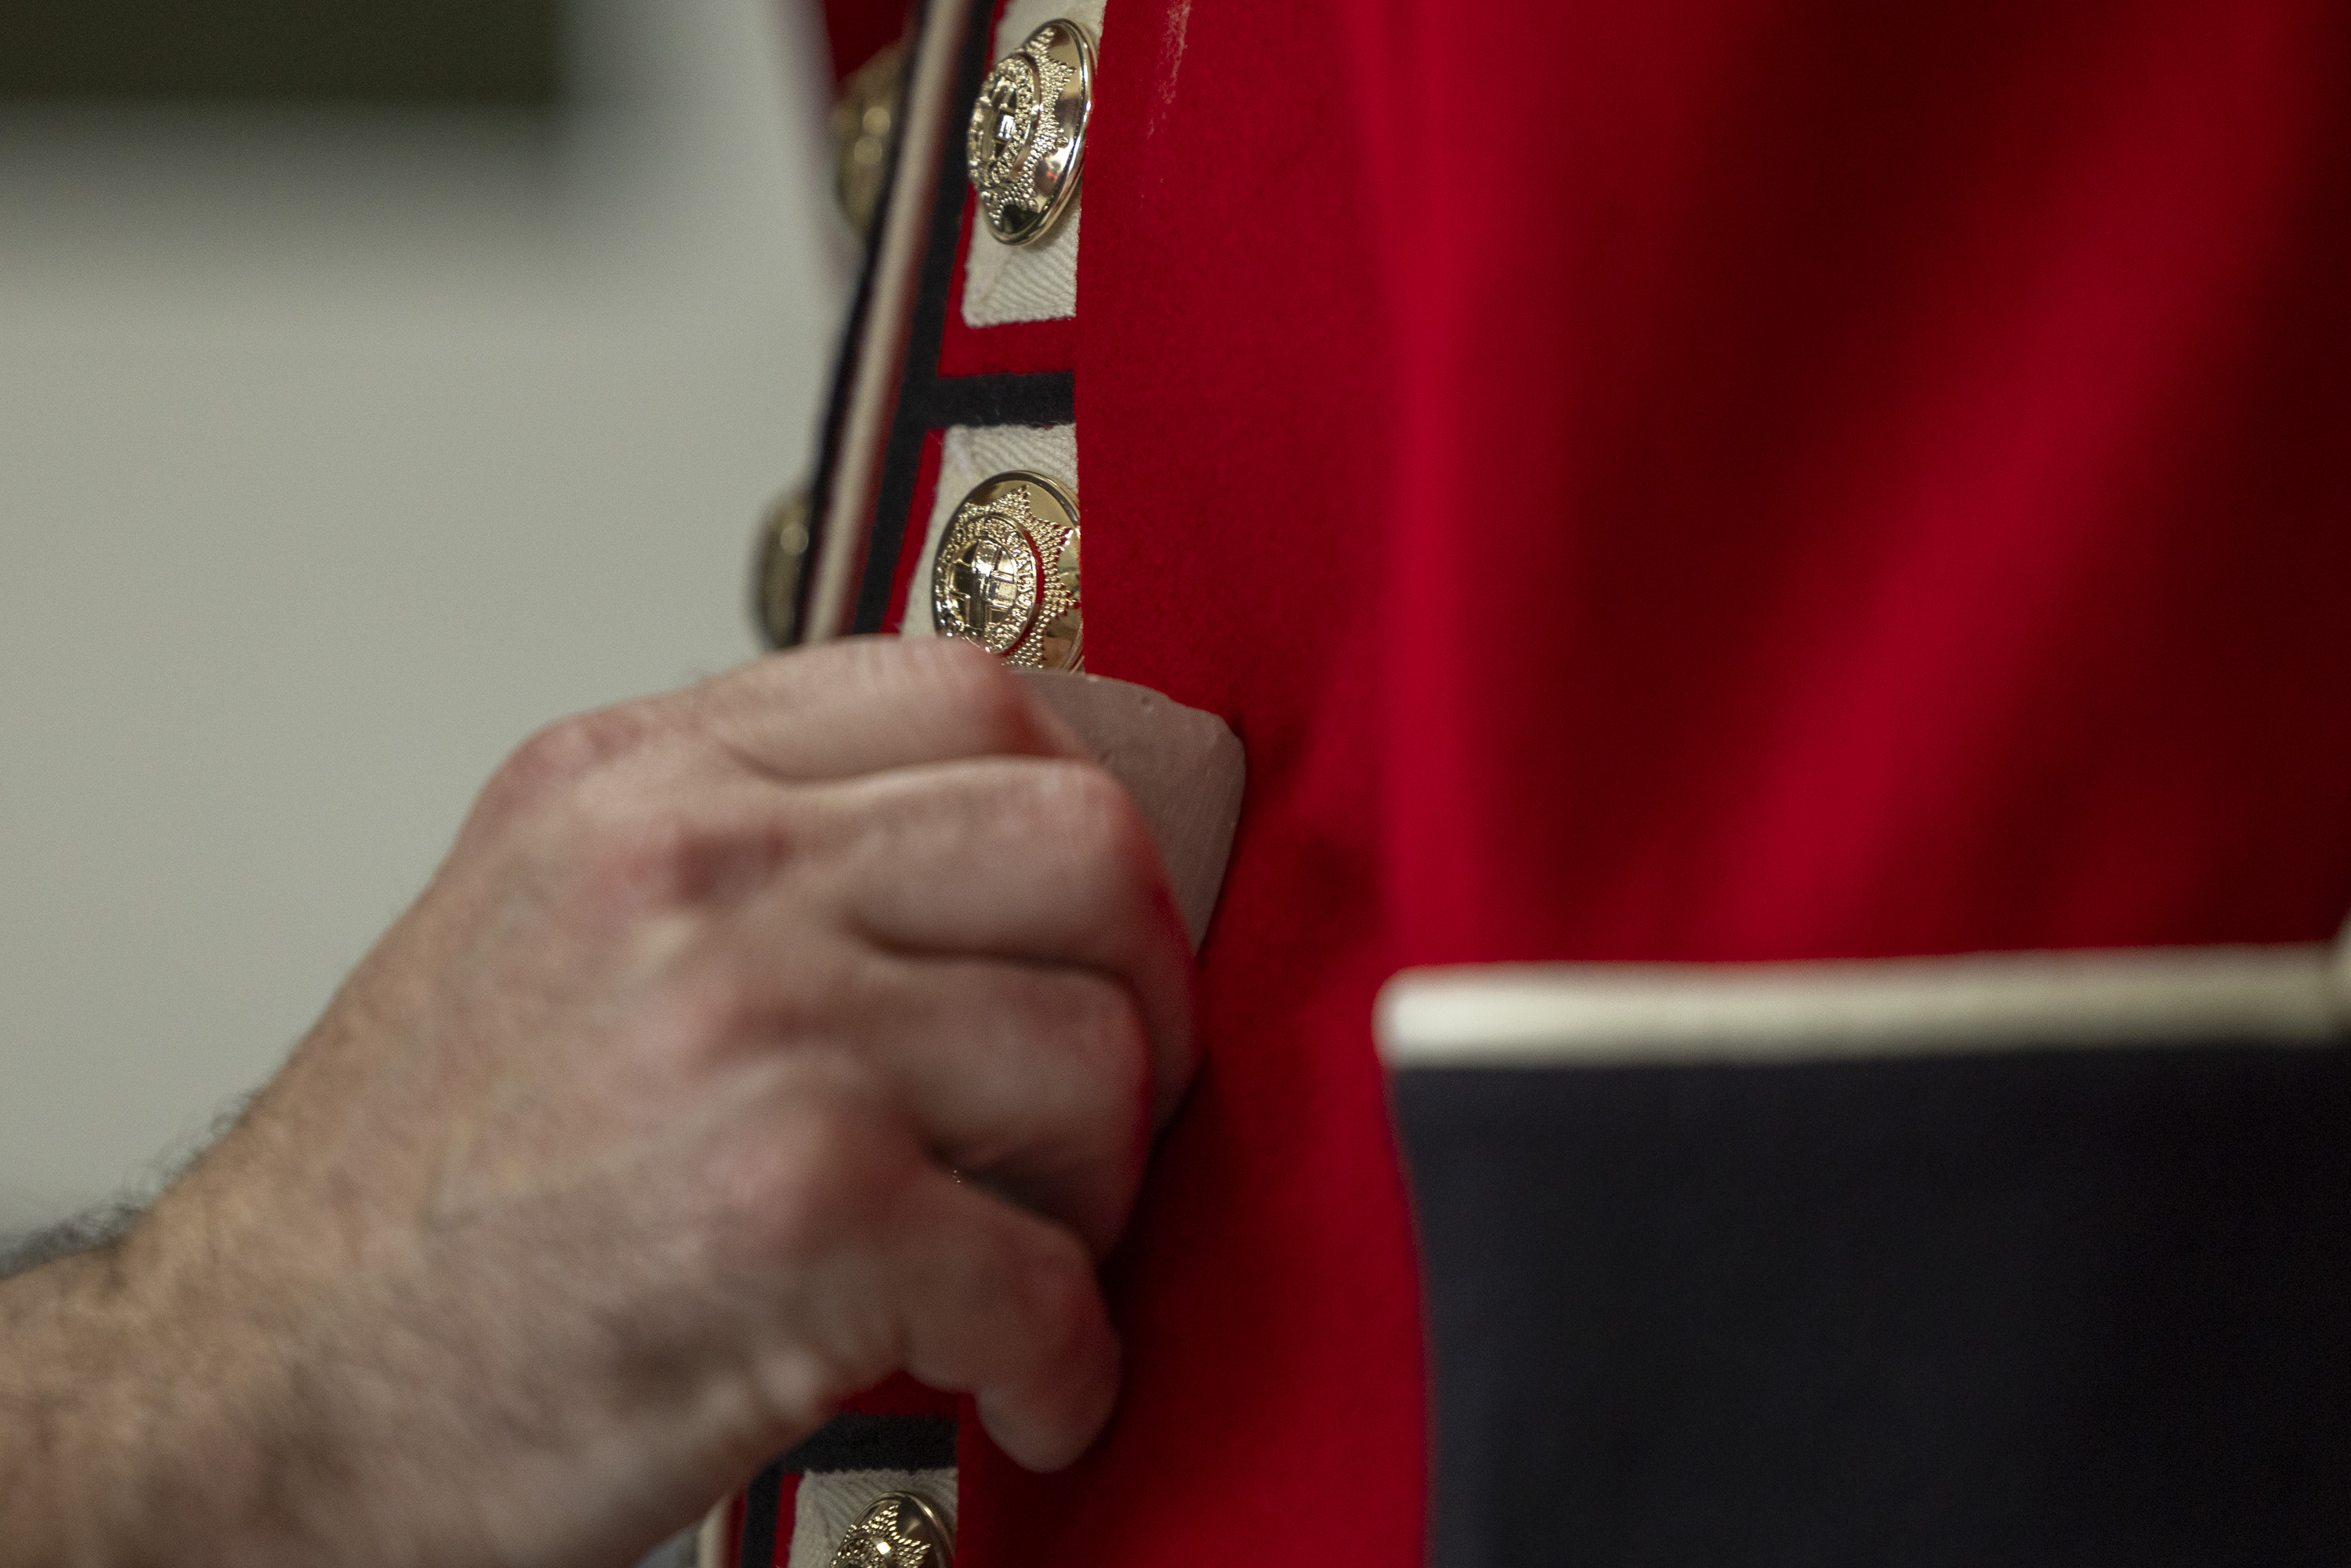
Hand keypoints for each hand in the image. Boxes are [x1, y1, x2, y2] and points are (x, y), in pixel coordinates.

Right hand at [0, 638, 1192, 1567]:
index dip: (1082, 818)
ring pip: (1097, 1056)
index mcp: (643, 782)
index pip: (971, 697)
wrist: (250, 1399)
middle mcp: (698, 872)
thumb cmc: (406, 1198)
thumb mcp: (546, 924)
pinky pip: (1050, 1274)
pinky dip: (1066, 1359)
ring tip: (1026, 1258)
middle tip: (1108, 1100)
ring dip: (1100, 1192)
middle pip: (1081, 848)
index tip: (1092, 929)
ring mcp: (752, 1027)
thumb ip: (743, 853)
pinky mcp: (794, 1211)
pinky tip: (1019, 1387)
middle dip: (1142, 992)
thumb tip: (969, 857)